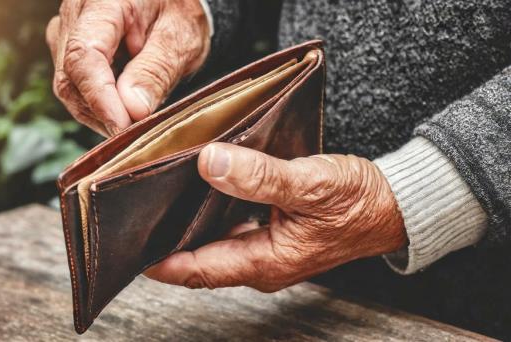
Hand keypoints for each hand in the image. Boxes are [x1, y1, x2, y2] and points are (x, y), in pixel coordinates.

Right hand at [46, 0, 210, 135]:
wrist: (172, 3)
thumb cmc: (178, 12)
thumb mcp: (179, 39)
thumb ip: (156, 71)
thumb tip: (132, 109)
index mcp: (101, 2)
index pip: (84, 55)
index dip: (100, 97)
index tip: (122, 126)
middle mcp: (74, 15)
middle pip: (70, 76)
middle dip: (102, 112)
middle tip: (137, 132)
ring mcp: (65, 33)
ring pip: (70, 88)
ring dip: (100, 113)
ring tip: (135, 119)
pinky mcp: (67, 51)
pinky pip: (75, 88)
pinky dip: (99, 107)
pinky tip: (124, 110)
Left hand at [145, 143, 406, 291]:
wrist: (391, 205)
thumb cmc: (357, 200)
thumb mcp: (310, 184)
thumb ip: (260, 177)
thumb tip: (210, 163)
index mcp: (265, 261)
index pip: (197, 269)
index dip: (160, 260)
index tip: (128, 242)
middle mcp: (260, 262)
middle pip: (199, 259)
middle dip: (166, 241)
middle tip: (138, 212)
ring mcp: (266, 250)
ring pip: (213, 244)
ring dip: (187, 225)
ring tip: (161, 197)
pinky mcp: (271, 235)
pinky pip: (230, 229)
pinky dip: (211, 213)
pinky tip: (201, 188)